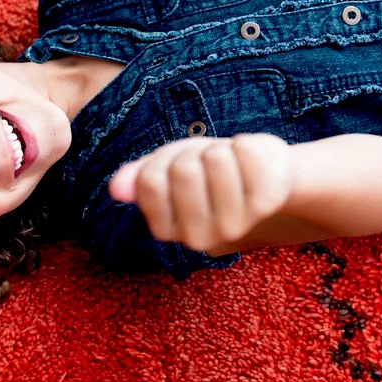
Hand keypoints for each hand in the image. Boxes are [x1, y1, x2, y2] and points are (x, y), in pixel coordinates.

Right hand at [108, 133, 292, 252]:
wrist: (257, 172)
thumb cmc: (205, 170)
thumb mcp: (166, 169)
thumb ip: (139, 177)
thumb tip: (116, 188)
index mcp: (165, 229)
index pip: (150, 181)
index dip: (163, 161)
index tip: (177, 168)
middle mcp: (198, 237)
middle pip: (182, 170)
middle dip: (193, 154)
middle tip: (207, 166)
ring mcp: (235, 224)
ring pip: (215, 159)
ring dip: (221, 149)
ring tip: (229, 165)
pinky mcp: (266, 203)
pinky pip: (246, 152)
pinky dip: (245, 144)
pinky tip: (250, 162)